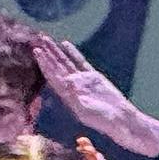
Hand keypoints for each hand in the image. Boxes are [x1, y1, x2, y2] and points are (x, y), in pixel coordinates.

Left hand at [32, 33, 158, 156]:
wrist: (121, 118)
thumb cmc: (103, 120)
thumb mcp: (86, 111)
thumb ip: (74, 97)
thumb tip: (66, 82)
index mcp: (67, 95)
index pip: (53, 76)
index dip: (45, 64)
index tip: (37, 52)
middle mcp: (72, 86)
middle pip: (56, 67)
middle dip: (47, 55)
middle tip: (37, 42)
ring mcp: (83, 80)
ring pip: (66, 62)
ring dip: (56, 51)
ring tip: (46, 39)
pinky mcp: (94, 77)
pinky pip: (80, 61)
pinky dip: (73, 53)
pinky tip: (65, 44)